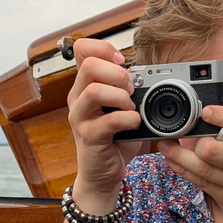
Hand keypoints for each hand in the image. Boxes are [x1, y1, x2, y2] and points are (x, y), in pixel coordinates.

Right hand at [66, 39, 142, 208]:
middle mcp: (78, 97)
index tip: (122, 62)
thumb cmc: (114, 139)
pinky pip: (109, 120)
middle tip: (131, 90)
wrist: (102, 173)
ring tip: (131, 108)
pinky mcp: (89, 136)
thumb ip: (128, 89)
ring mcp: (80, 117)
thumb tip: (145, 74)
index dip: (104, 49)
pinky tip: (134, 123)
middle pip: (89, 65)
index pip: (82, 50)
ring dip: (121, 96)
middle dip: (117, 74)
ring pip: (94, 90)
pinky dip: (128, 119)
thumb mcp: (121, 108)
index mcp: (85, 85)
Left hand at [160, 95, 222, 222]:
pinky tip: (175, 161)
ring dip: (178, 155)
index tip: (206, 111)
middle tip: (184, 132)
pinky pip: (201, 183)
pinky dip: (184, 170)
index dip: (221, 114)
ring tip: (165, 145)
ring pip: (201, 168)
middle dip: (194, 140)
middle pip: (212, 150)